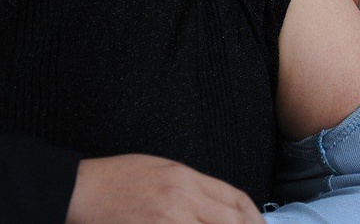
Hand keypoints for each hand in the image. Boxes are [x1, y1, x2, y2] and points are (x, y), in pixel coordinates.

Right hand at [66, 154, 263, 223]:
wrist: (78, 190)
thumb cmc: (117, 178)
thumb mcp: (162, 168)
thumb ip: (192, 186)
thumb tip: (218, 205)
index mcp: (187, 178)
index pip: (235, 197)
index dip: (253, 216)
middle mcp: (182, 199)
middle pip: (230, 220)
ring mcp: (167, 220)